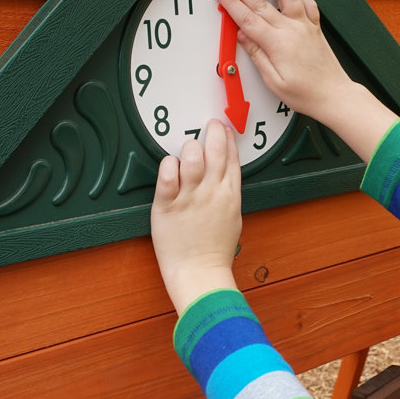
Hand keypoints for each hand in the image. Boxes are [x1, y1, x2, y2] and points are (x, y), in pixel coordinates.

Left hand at [150, 120, 240, 314]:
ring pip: (192, 159)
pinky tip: (170, 164)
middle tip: (208, 125)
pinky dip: (168, 166)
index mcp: (229, 195)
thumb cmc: (216, 250)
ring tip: (187, 148)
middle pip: (216, 153)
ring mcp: (189, 199)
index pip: (232, 159)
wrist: (200, 273)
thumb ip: (228, 193)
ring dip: (190, 148)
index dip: (228, 139)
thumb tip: (224, 175)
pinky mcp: (166, 207)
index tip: (224, 128)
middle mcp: (211, 193)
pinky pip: (167, 177)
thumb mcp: (232, 216)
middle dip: (213, 133)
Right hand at [215, 0, 352, 126]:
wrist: (334, 95)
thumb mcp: (274, 81)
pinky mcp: (315, 27)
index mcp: (278, 44)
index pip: (247, 18)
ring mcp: (305, 26)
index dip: (231, 3)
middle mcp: (293, 30)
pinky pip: (307, 3)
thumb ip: (257, 55)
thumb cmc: (307, 93)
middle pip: (261, 2)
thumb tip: (243, 37)